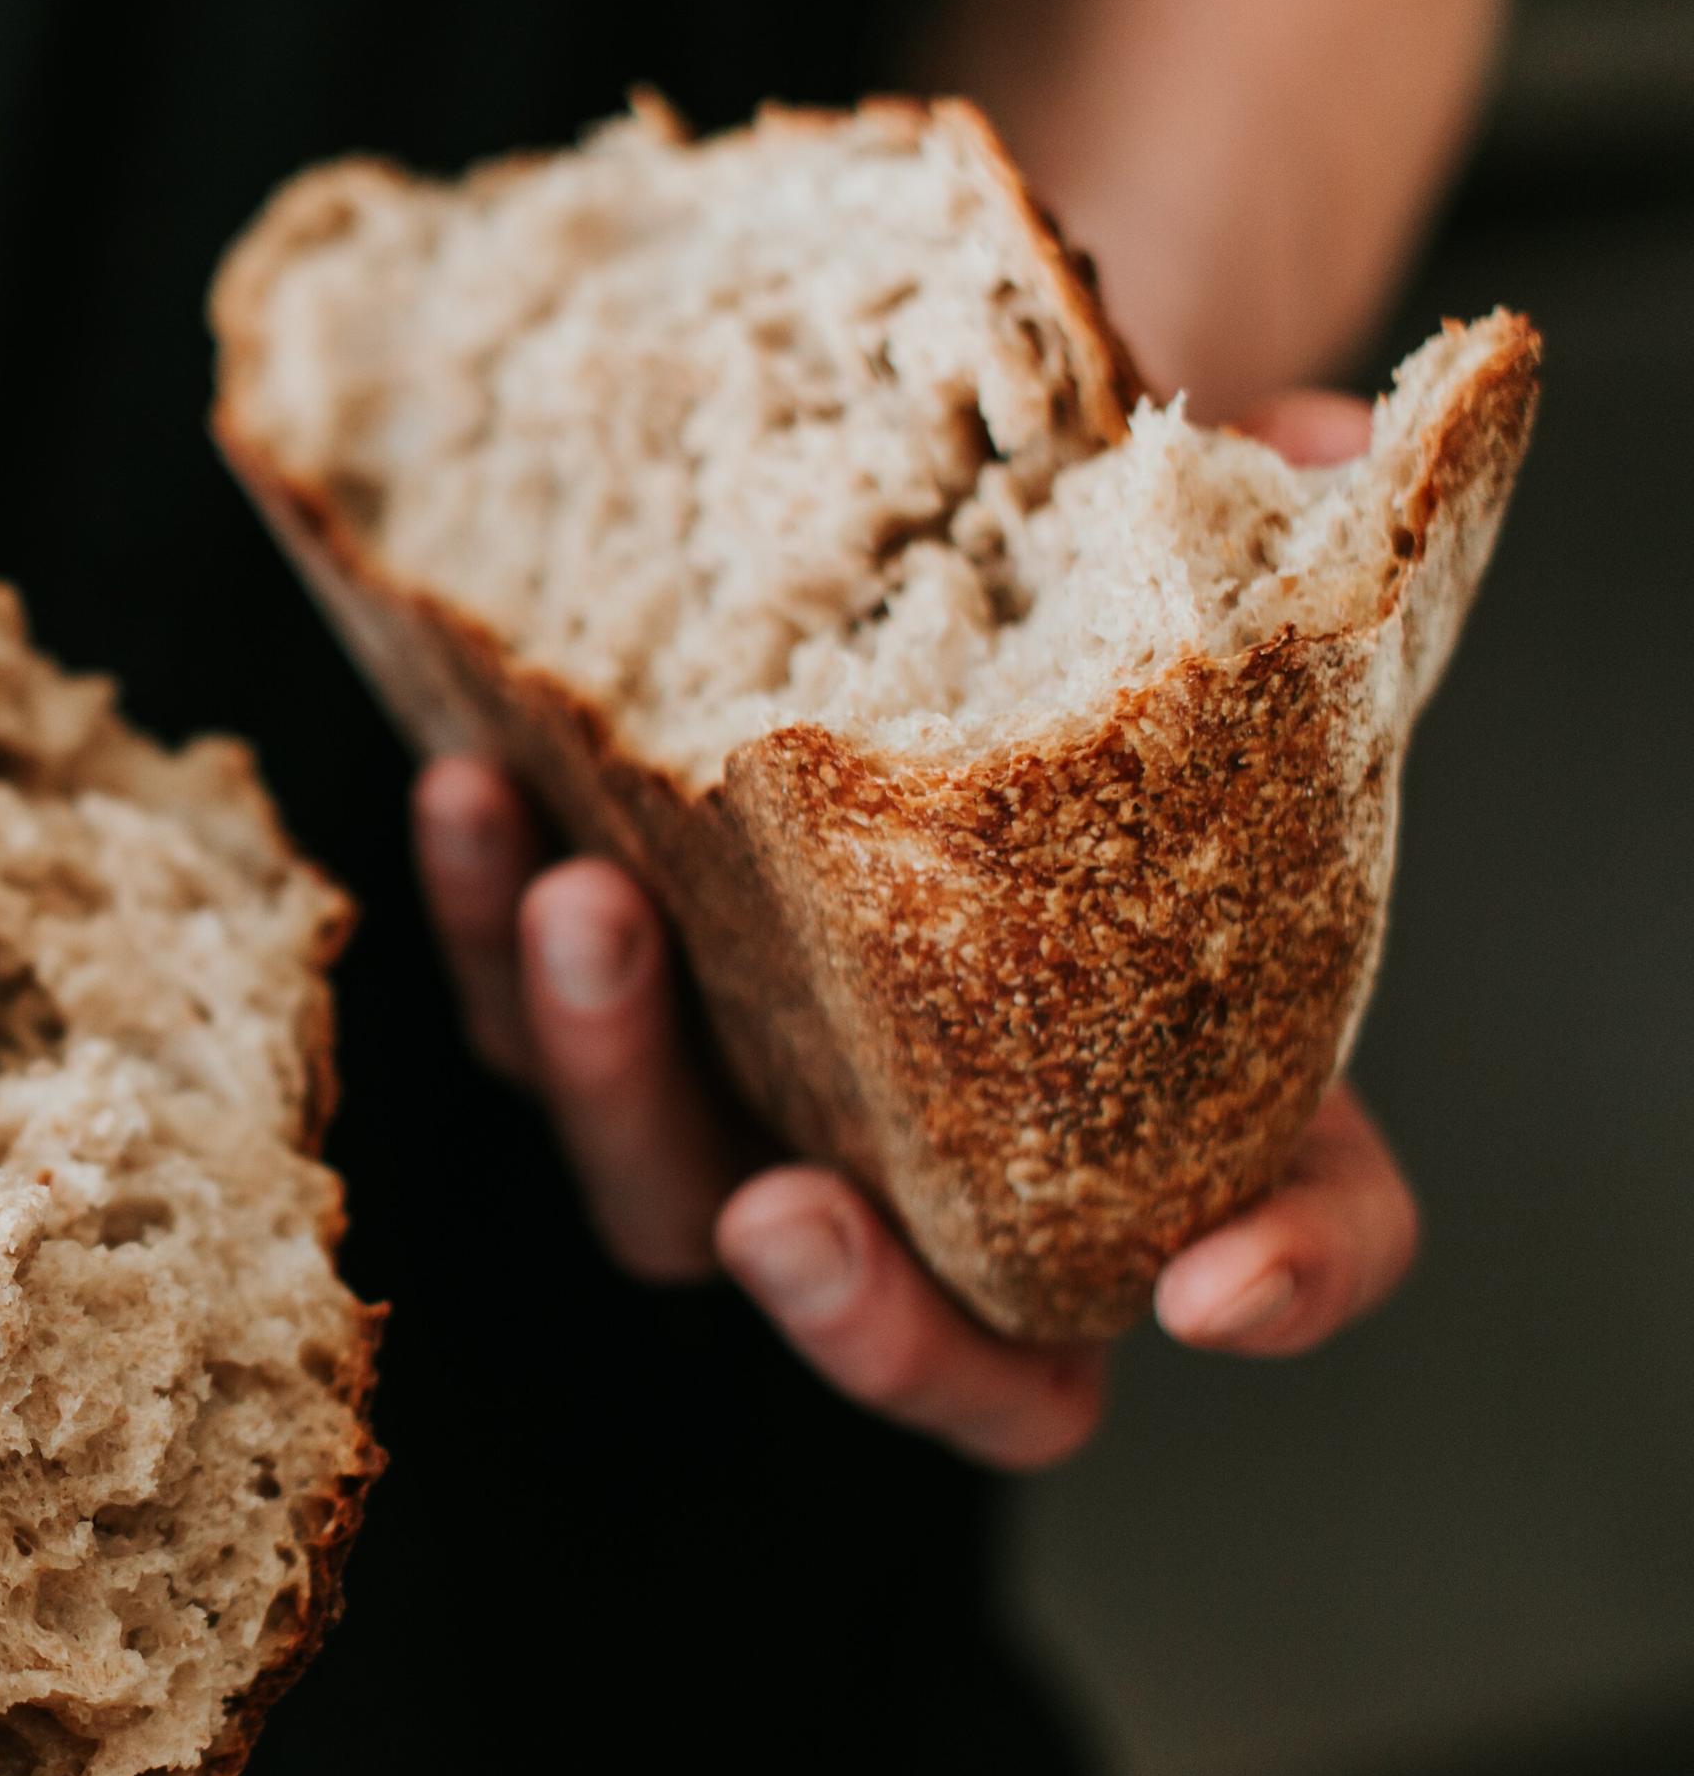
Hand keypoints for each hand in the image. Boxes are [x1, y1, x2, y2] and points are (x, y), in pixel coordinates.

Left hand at [405, 381, 1415, 1469]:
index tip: (1208, 1288)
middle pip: (889, 1333)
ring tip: (582, 902)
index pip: (1210, 1293)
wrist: (934, 642)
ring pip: (651, 1180)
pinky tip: (470, 792)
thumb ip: (1275, 585)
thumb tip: (1304, 441)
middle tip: (789, 1213)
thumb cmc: (1104, 712)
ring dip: (602, 1063)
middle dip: (834, 1298)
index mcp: (1128, 1145)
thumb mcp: (1220, 662)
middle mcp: (931, 1182)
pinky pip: (513, 1012)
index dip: (1264, 1295)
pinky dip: (475, 916)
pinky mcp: (604, 1014)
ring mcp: (752, 1109)